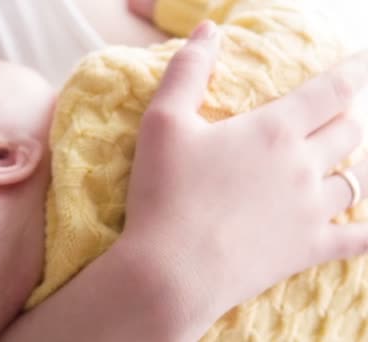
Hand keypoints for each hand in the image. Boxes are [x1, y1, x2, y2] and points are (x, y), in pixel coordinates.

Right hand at [123, 21, 367, 340]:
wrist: (172, 270)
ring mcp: (310, 211)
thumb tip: (209, 30)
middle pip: (346, 132)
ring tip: (346, 160)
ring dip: (354, 166)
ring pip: (355, 180)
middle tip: (340, 112)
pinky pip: (358, 239)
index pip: (329, 91)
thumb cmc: (164, 193)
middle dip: (346, 116)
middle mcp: (302, 166)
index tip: (366, 59)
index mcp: (272, 130)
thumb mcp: (163, 123)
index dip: (353, 71)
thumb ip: (187, 72)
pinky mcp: (306, 250)